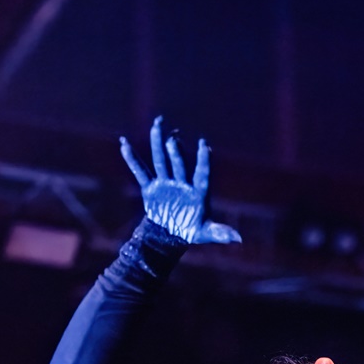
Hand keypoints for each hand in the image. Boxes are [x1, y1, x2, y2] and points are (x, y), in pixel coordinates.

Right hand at [119, 116, 241, 244]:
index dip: (203, 160)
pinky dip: (132, 159)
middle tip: (173, 137)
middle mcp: (182, 183)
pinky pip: (140, 172)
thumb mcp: (206, 233)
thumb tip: (239, 239)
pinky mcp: (151, 188)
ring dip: (158, 143)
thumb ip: (220, 232)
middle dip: (176, 150)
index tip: (204, 145)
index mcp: (198, 192)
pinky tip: (124, 144)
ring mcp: (166, 183)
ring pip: (161, 160)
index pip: (202, 173)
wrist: (171, 234)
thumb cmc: (192, 231)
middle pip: (179, 163)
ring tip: (158, 124)